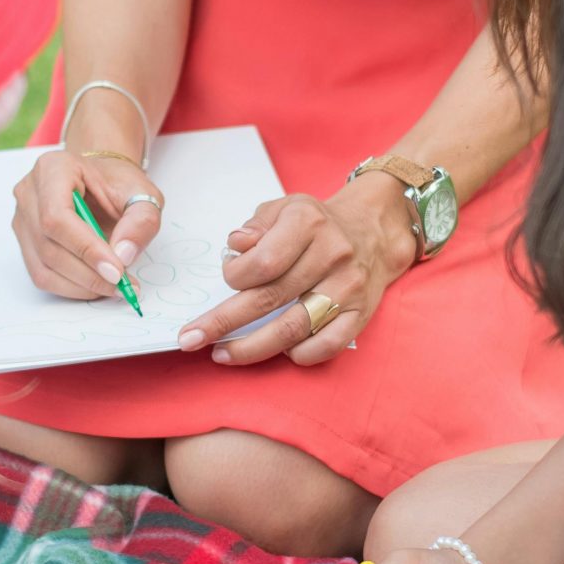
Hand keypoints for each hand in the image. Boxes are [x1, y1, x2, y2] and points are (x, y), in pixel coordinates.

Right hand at [12, 147, 164, 301]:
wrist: (102, 182)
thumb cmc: (118, 184)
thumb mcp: (143, 194)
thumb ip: (141, 221)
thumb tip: (123, 255)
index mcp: (53, 169)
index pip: (58, 216)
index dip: (86, 249)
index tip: (116, 270)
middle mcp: (29, 193)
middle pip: (49, 246)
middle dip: (89, 273)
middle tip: (123, 284)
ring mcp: (22, 219)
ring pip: (43, 267)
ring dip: (82, 285)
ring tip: (116, 286)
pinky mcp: (25, 242)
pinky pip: (42, 275)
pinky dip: (72, 288)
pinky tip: (97, 284)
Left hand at [176, 178, 417, 368]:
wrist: (373, 232)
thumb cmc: (316, 224)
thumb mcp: (283, 208)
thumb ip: (256, 226)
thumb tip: (235, 247)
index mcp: (307, 223)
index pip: (263, 261)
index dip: (235, 277)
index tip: (226, 280)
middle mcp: (331, 254)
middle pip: (270, 298)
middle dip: (223, 322)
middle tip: (190, 339)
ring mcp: (348, 287)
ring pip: (293, 328)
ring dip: (252, 348)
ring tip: (222, 354)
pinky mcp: (361, 313)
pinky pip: (326, 345)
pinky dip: (298, 355)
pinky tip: (277, 353)